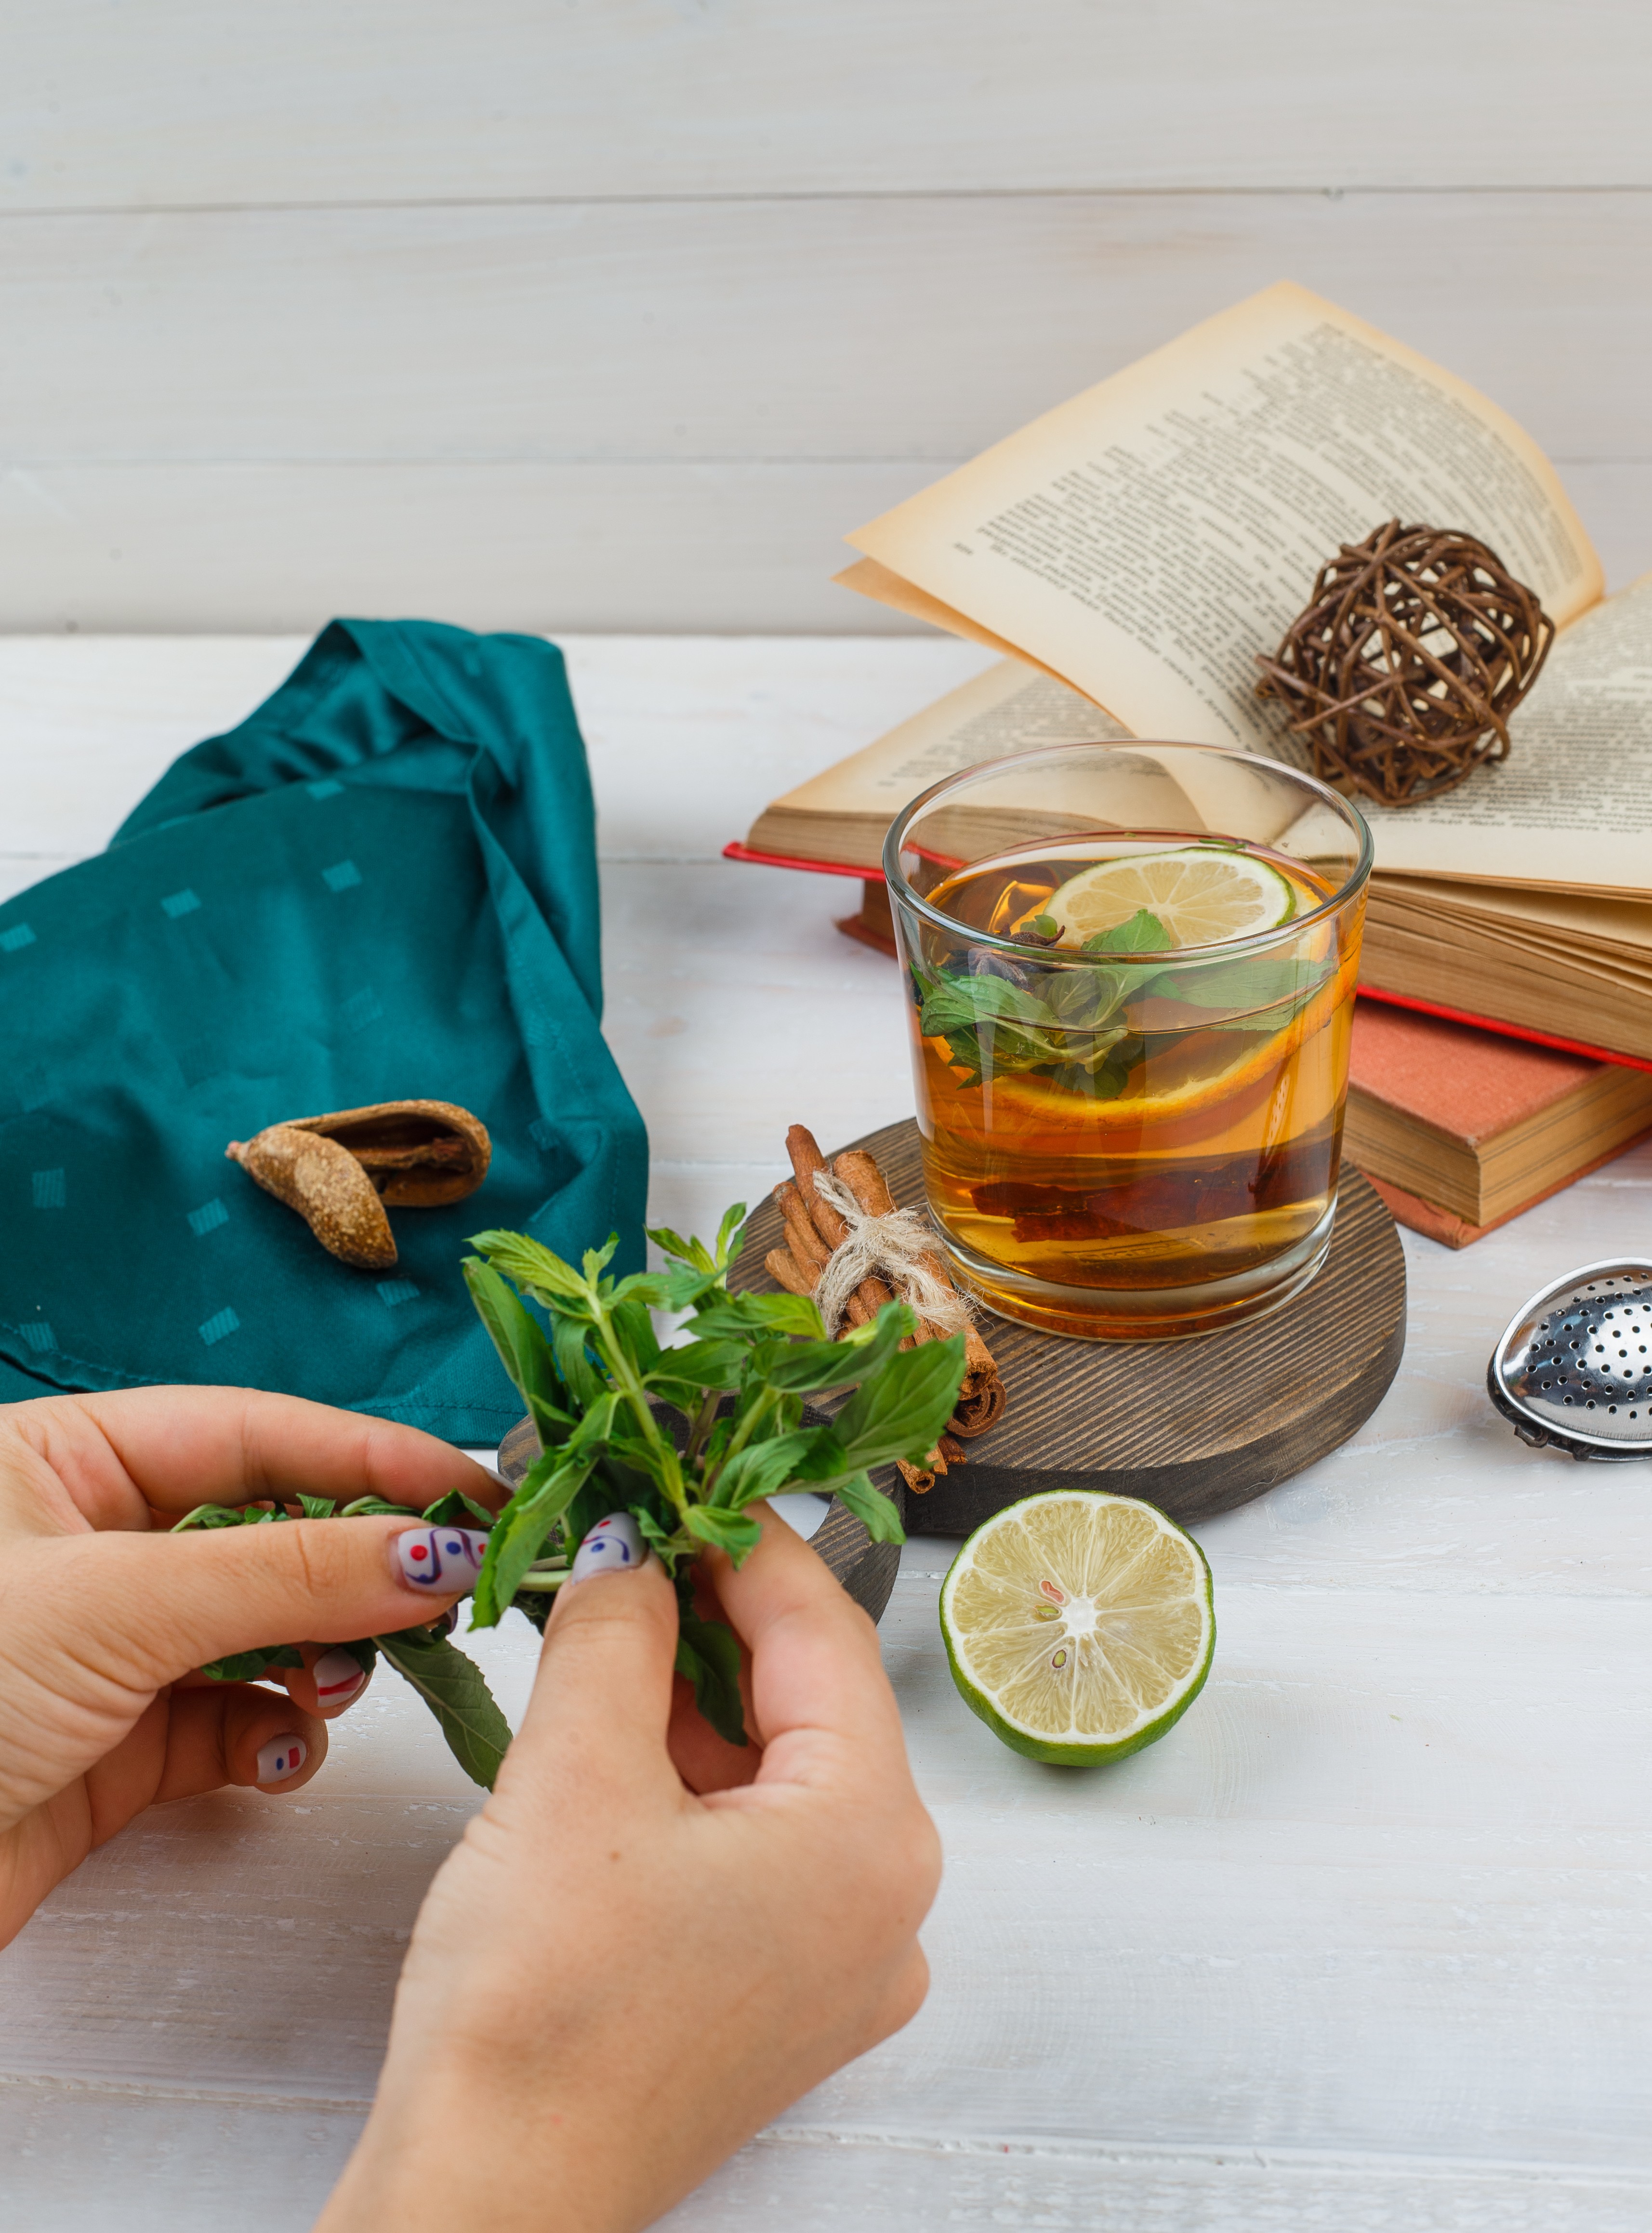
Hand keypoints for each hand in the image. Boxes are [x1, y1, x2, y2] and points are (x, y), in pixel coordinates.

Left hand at [0, 1385, 496, 1946]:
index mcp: (62, 1459)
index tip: (477, 1488)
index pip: (255, 1431)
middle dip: (359, 1564)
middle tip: (445, 1593)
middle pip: (273, 1529)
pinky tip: (282, 1753)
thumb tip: (436, 1546)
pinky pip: (235, 1721)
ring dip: (326, 1655)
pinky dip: (277, 1736)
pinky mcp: (115, 1748)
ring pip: (267, 1630)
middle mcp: (88, 1543)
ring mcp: (104, 1649)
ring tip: (344, 1680)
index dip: (373, 1457)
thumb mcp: (114, 1602)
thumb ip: (290, 1571)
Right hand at [320, 1506, 941, 2232]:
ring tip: (602, 1626)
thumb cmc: (537, 2010)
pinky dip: (689, 1782)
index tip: (682, 1474)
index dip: (744, 1539)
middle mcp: (887, 1903)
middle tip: (628, 1539)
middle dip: (711, 1618)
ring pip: (776, 1775)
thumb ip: (615, 1630)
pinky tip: (612, 1736)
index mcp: (874, 1838)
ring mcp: (840, 1962)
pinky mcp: (779, 1998)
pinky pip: (755, 1847)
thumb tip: (631, 1544)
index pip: (823, 1632)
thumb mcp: (573, 1774)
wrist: (486, 2204)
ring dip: (690, 1699)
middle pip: (806, 1704)